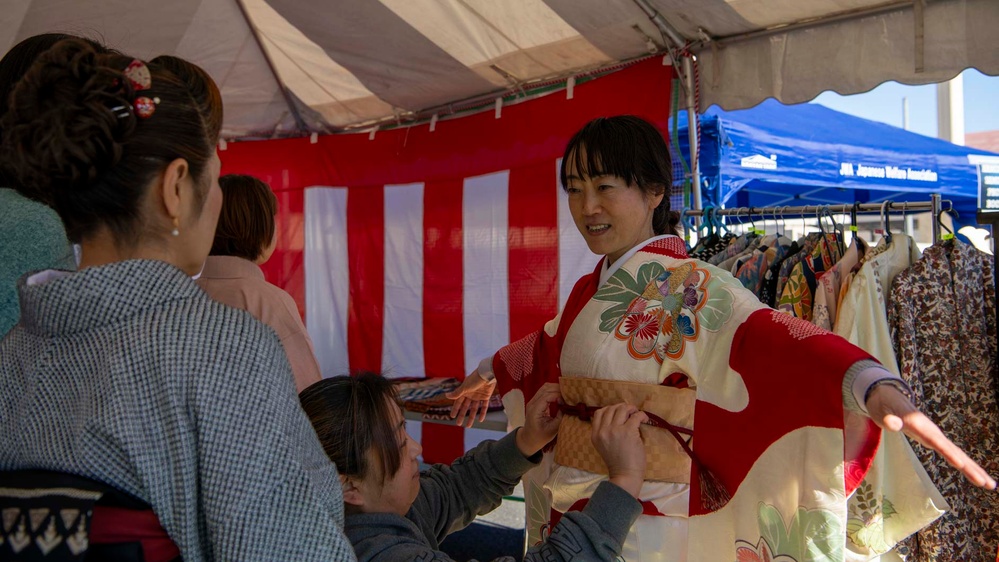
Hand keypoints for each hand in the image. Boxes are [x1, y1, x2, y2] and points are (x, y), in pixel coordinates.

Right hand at [446, 370, 496, 427]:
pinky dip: (482, 413)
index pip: (458, 402)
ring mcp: (478, 396)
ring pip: (474, 408)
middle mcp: (471, 394)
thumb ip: (457, 393)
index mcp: (464, 391)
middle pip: (465, 407)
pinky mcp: (486, 396)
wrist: (488, 373)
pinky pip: (484, 406)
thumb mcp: (465, 387)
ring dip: (471, 417)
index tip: (452, 416)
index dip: (455, 409)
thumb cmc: (475, 379)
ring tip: (468, 426)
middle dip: (462, 415)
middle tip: (458, 424)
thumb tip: (446, 396)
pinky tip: (480, 420)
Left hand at [516, 383, 561, 456]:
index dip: (558, 395)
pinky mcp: (536, 401)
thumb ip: (560, 418)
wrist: (528, 438)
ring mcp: (533, 401)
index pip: (547, 396)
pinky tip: (561, 395)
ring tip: (567, 394)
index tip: (567, 400)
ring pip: (545, 387)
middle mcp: (533, 403)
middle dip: (559, 389)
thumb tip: (568, 407)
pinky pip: (545, 391)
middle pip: (546, 388)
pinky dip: (554, 390)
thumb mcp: (552, 430)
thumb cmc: (540, 437)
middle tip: (570, 394)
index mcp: (535, 410)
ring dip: (556, 388)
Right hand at [591, 403, 647, 497]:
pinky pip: (636, 416)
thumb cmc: (617, 463)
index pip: (598, 413)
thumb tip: (618, 417)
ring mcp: (615, 430)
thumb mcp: (603, 446)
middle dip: (622, 408)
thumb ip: (605, 432)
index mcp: (595, 434)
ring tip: (637, 414)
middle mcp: (603, 430)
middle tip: (630, 412)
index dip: (610, 409)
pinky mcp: (628, 432)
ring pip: (622, 409)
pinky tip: (644, 419)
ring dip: (631, 409)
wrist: (625, 475)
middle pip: (611, 408)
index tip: (619, 413)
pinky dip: (641, 415)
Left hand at [866, 384, 995, 489]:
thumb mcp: (882, 411)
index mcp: (920, 426)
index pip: (935, 442)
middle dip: (971, 468)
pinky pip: (953, 455)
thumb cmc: (885, 406)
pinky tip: (976, 476)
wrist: (890, 397)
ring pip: (958, 455)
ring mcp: (936, 437)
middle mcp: (932, 432)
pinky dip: (966, 466)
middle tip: (988, 484)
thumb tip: (892, 423)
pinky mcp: (935, 441)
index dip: (947, 452)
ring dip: (974, 470)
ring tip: (991, 485)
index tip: (959, 464)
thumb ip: (889, 418)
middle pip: (954, 451)